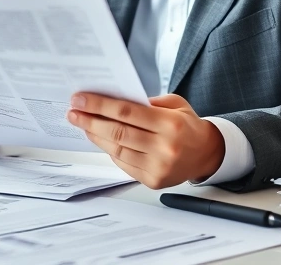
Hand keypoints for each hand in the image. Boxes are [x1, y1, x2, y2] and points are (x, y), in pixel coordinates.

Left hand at [66, 92, 224, 188]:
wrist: (207, 154)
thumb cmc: (187, 125)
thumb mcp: (173, 104)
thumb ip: (146, 102)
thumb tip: (111, 99)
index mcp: (171, 124)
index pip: (127, 112)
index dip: (100, 105)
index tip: (80, 99)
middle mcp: (165, 147)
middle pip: (118, 132)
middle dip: (90, 120)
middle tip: (73, 112)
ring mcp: (159, 167)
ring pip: (117, 150)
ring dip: (95, 136)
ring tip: (82, 124)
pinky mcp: (153, 180)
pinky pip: (123, 163)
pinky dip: (109, 150)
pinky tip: (99, 139)